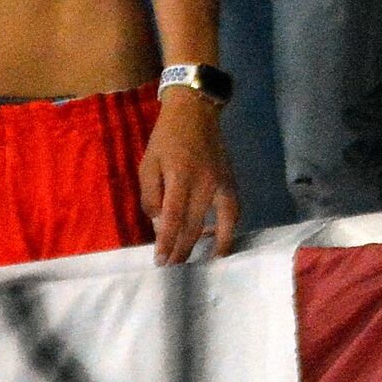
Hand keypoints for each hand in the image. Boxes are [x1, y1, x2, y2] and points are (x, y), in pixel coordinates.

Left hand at [143, 92, 237, 263]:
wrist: (195, 114)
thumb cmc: (165, 140)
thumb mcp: (147, 165)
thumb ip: (150, 195)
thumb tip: (158, 222)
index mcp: (180, 178)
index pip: (172, 219)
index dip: (166, 242)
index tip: (160, 261)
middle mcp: (205, 183)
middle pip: (194, 225)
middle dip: (182, 249)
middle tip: (172, 266)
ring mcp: (222, 183)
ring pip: (220, 221)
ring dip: (210, 244)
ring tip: (201, 262)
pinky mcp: (231, 181)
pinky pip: (234, 210)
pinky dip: (230, 228)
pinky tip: (222, 243)